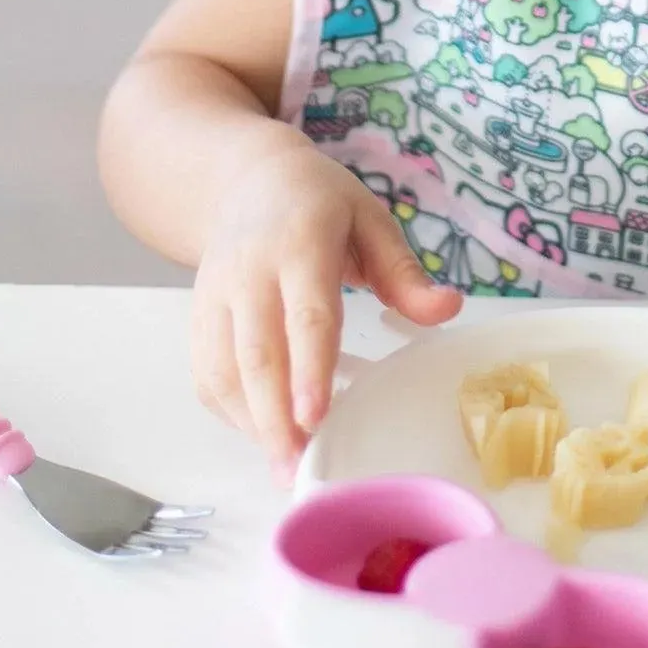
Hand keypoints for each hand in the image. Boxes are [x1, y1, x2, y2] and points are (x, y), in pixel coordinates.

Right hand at [190, 135, 459, 479]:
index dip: (310, 369)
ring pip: (225, 369)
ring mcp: (217, 294)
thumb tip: (449, 308)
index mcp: (301, 244)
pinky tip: (263, 433)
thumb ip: (405, 272)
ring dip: (252, 424)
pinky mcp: (199, 314)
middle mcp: (250, 271)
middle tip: (297, 469)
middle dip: (275, 418)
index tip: (315, 417)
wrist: (246, 179)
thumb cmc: (320, 203)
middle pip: (258, 354)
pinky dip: (231, 410)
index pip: (305, 314)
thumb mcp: (372, 219)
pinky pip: (207, 372)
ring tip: (283, 467)